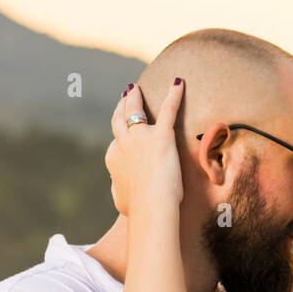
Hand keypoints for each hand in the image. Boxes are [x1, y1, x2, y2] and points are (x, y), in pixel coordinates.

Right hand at [105, 79, 183, 219]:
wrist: (151, 206)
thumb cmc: (138, 208)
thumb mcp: (121, 198)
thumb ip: (119, 188)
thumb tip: (119, 188)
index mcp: (113, 157)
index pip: (117, 142)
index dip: (122, 137)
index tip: (126, 134)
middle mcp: (123, 143)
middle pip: (120, 119)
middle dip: (121, 105)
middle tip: (125, 95)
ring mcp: (141, 137)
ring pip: (135, 109)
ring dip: (135, 97)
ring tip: (136, 89)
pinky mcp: (162, 136)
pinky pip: (168, 110)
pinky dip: (174, 95)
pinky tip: (179, 83)